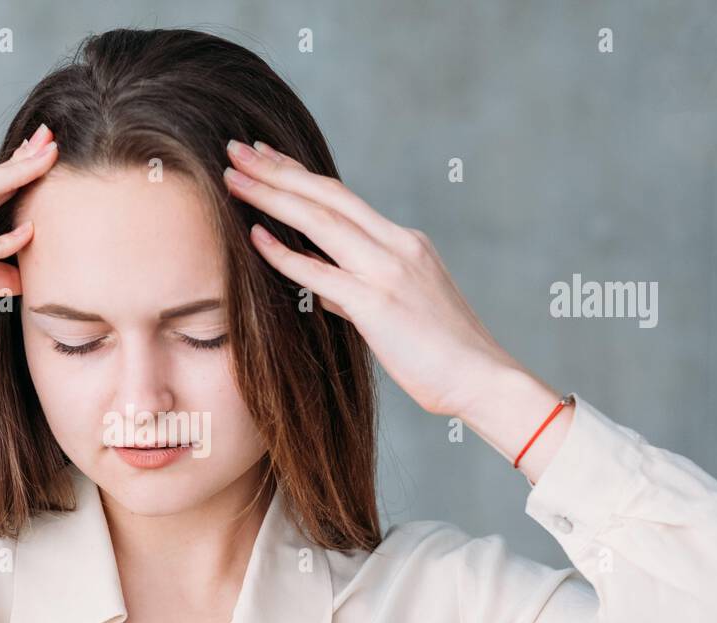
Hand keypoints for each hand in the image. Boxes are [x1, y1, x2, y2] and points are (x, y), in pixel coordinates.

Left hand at [221, 138, 523, 419]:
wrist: (482, 379)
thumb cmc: (440, 355)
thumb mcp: (395, 314)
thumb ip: (354, 295)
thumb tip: (321, 291)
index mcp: (404, 243)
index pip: (342, 197)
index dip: (300, 174)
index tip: (265, 155)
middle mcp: (397, 245)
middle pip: (327, 195)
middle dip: (278, 169)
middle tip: (236, 148)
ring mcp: (389, 270)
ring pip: (321, 220)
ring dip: (272, 196)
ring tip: (233, 178)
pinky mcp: (378, 303)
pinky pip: (321, 273)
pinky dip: (285, 254)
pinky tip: (254, 236)